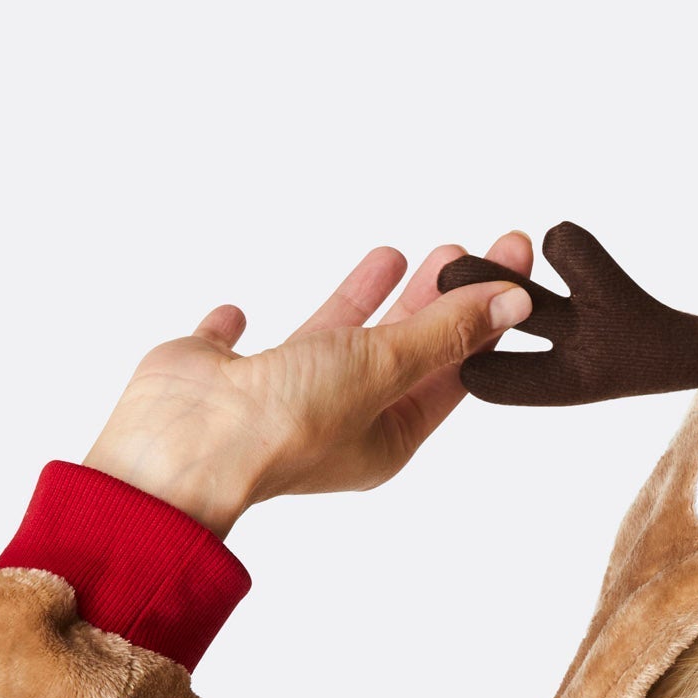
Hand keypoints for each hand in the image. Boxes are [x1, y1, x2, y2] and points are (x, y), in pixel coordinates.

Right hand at [83, 231, 535, 536]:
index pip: (453, 370)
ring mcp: (276, 397)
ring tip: (398, 252)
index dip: (485, 317)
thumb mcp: (383, 368)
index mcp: (385, 437)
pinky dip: (239, 326)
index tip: (512, 265)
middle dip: (435, 301)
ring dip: (365, 300)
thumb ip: (444, 332)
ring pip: (333, 339)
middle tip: (468, 249)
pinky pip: (234, 347)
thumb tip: (514, 301)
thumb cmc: (289, 424)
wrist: (183, 447)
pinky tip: (240, 310)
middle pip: (402, 350)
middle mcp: (336, 419)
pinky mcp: (218, 376)